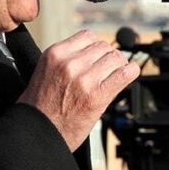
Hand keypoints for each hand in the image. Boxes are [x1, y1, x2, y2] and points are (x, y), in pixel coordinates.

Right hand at [17, 30, 139, 150]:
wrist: (37, 132)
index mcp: (56, 53)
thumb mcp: (46, 71)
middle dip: (107, 57)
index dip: (95, 47)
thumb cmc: (40, 106)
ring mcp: (84, 78)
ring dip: (118, 65)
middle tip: (107, 69)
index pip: (88, 36)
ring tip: (115, 74)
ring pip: (115, 57)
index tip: (97, 56)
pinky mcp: (97, 95)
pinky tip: (130, 73)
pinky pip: (124, 74)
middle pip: (103, 46)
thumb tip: (92, 51)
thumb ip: (66, 58)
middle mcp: (70, 63)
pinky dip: (131, 72)